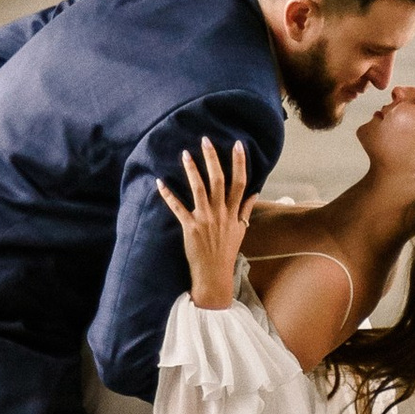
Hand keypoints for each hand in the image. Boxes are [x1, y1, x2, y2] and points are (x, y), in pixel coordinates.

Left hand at [156, 136, 252, 310]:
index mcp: (233, 211)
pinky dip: (168, 195)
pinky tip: (160, 182)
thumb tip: (255, 192)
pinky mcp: (190, 227)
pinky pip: (178, 208)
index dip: (239, 163)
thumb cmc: (227, 251)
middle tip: (205, 140)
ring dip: (192, 170)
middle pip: (218, 180)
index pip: (240, 182)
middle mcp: (221, 212)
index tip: (238, 144)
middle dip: (212, 159)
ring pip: (199, 189)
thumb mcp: (241, 229)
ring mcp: (205, 219)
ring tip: (185, 153)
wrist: (214, 273)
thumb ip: (246, 209)